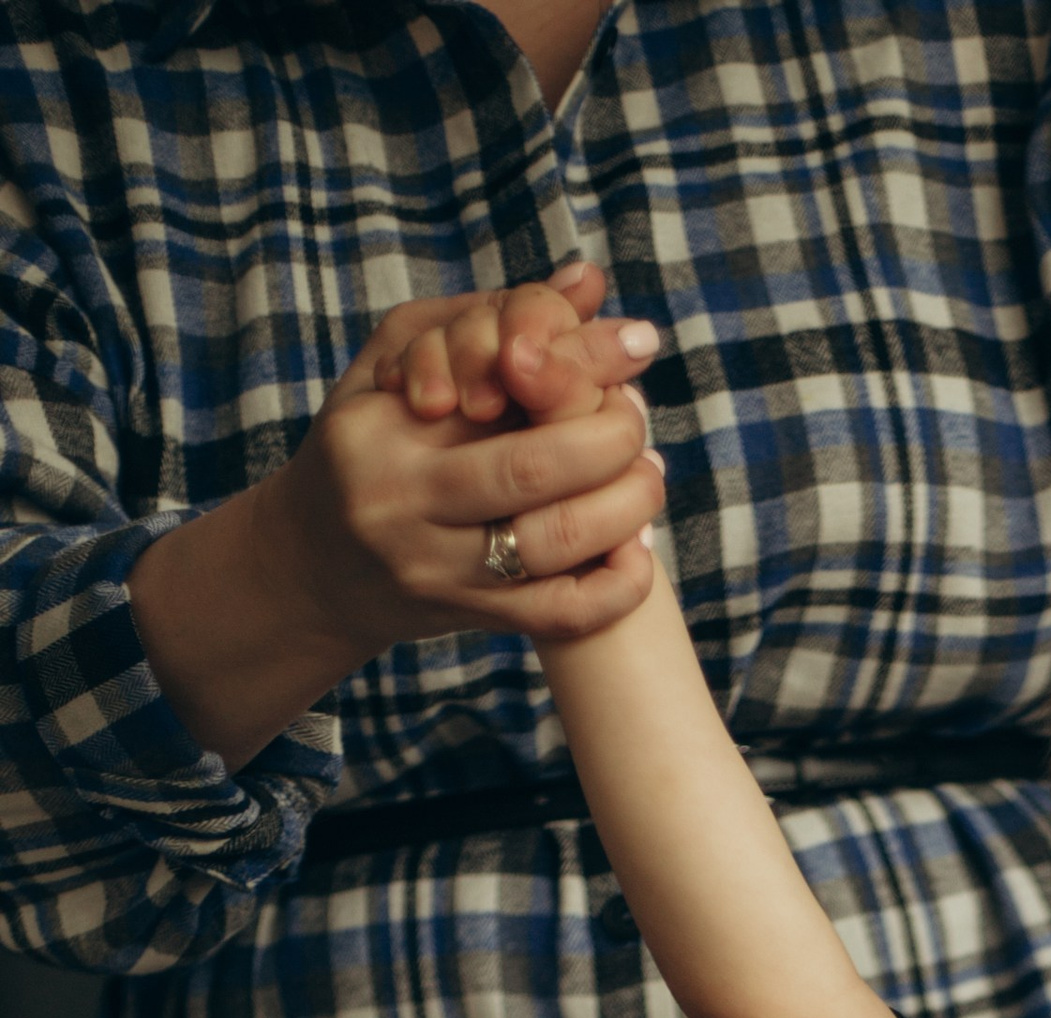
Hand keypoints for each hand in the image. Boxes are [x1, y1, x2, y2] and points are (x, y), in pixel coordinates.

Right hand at [253, 281, 665, 660]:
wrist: (315, 568)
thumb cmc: (370, 443)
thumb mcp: (401, 359)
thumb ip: (489, 315)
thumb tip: (589, 281)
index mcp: (386, 422)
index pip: (497, 376)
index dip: (579, 361)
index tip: (631, 347)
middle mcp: (405, 497)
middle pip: (534, 464)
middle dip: (610, 436)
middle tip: (637, 418)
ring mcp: (437, 566)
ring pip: (553, 540)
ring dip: (625, 505)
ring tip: (648, 475)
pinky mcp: (468, 616)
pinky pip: (560, 612)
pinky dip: (616, 586)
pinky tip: (637, 553)